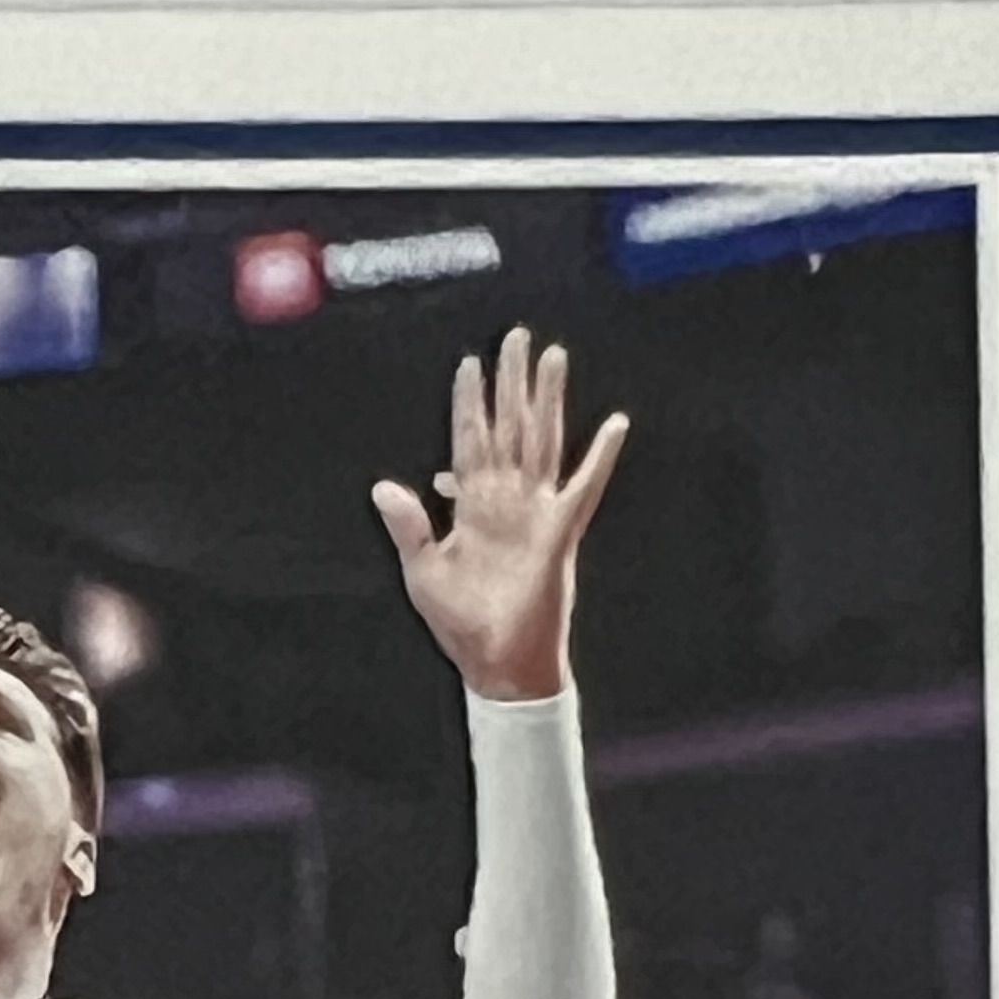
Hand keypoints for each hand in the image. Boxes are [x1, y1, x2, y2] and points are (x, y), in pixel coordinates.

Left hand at [373, 331, 627, 705]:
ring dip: (549, 399)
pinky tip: (615, 423)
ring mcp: (536, 511)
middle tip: (515, 336)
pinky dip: (601, 456)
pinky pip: (585, 486)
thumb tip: (383, 486)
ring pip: (543, 440)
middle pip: (510, 426)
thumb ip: (409, 527)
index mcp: (472, 507)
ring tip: (554, 356)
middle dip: (511, 382)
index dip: (469, 403)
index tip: (469, 364)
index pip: (470, 441)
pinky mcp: (561, 531)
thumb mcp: (423, 573)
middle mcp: (506, 500)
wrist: (497, 662)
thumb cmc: (462, 623)